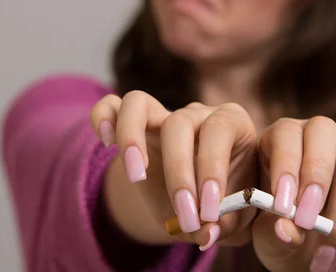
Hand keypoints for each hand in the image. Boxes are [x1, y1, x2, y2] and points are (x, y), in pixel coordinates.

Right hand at [90, 91, 258, 249]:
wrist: (201, 202)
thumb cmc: (225, 204)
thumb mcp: (233, 217)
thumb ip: (223, 224)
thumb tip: (205, 232)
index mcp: (232, 124)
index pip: (219, 130)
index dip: (213, 168)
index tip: (209, 211)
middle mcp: (196, 112)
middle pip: (178, 123)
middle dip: (178, 173)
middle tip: (184, 215)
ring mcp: (162, 113)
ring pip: (138, 103)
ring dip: (131, 138)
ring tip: (136, 176)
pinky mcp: (133, 125)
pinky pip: (110, 106)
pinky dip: (103, 117)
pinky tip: (107, 144)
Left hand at [251, 117, 335, 271]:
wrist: (314, 247)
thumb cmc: (283, 227)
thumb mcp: (268, 232)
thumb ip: (274, 230)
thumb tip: (286, 230)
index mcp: (283, 137)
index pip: (286, 134)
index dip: (286, 167)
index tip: (282, 207)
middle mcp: (319, 134)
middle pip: (324, 136)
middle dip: (316, 182)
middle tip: (306, 224)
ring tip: (322, 254)